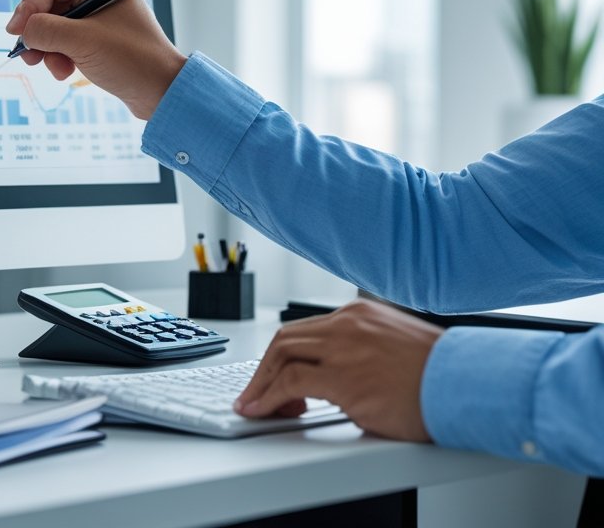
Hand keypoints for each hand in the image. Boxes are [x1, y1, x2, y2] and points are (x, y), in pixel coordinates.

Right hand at [5, 0, 186, 119]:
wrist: (161, 91)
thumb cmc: (132, 60)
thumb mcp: (82, 42)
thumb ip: (45, 30)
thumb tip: (20, 30)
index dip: (28, 7)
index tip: (17, 34)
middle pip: (47, 3)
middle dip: (39, 32)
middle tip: (30, 57)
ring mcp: (96, 11)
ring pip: (52, 23)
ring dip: (48, 48)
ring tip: (56, 69)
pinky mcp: (96, 33)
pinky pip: (63, 38)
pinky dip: (58, 54)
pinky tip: (66, 70)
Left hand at [233, 299, 443, 441]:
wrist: (468, 386)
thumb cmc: (442, 376)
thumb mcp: (397, 347)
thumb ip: (362, 351)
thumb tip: (335, 378)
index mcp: (361, 315)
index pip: (307, 329)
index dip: (284, 355)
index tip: (274, 375)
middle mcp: (348, 325)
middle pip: (286, 339)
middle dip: (264, 368)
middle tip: (256, 393)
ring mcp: (345, 349)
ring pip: (281, 357)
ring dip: (261, 384)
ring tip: (256, 406)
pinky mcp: (344, 379)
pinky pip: (290, 383)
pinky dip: (269, 397)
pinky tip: (262, 411)